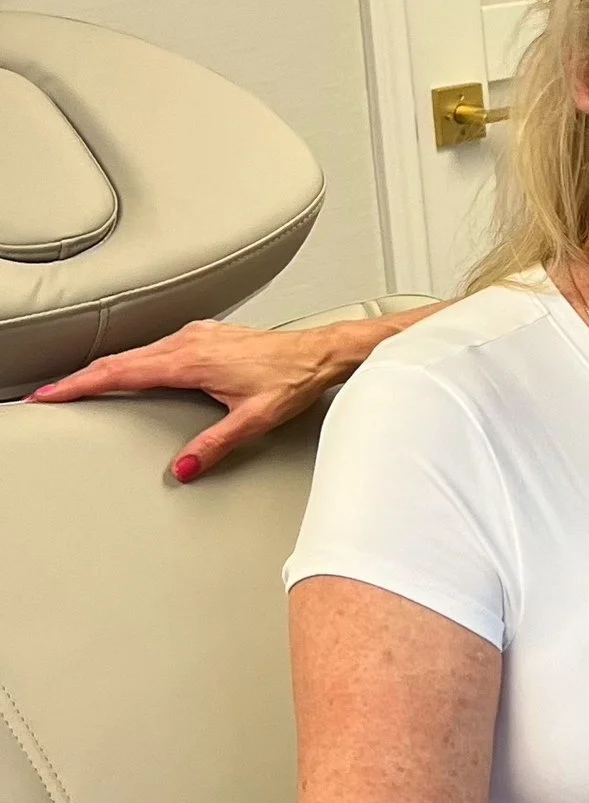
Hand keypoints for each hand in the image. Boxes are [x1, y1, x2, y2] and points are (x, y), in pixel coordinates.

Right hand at [28, 321, 355, 479]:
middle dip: (83, 377)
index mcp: (192, 360)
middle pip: (122, 360)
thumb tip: (185, 466)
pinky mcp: (208, 335)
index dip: (81, 384)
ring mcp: (199, 335)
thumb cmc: (294, 378)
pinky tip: (131, 370)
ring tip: (81, 385)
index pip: (122, 373)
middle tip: (52, 394)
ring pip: (139, 351)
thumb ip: (215, 445)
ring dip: (108, 368)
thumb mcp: (255, 418)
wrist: (322, 352)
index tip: (52, 394)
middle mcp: (191, 341)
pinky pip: (158, 347)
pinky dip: (134, 360)